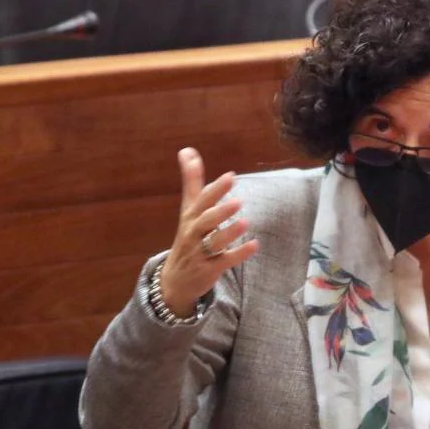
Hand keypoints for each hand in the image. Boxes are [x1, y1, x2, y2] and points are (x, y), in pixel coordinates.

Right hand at [158, 148, 258, 316]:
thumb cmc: (188, 236)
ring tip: (245, 222)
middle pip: (205, 220)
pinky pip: (225, 261)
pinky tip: (254, 246)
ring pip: (214, 242)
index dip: (215, 189)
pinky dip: (239, 254)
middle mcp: (193, 233)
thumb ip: (192, 180)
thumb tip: (187, 150)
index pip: (202, 200)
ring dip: (229, 233)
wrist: (174, 278)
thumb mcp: (188, 209)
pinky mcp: (208, 269)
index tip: (230, 176)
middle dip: (220, 211)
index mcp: (191, 216)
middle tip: (238, 201)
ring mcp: (200, 252)